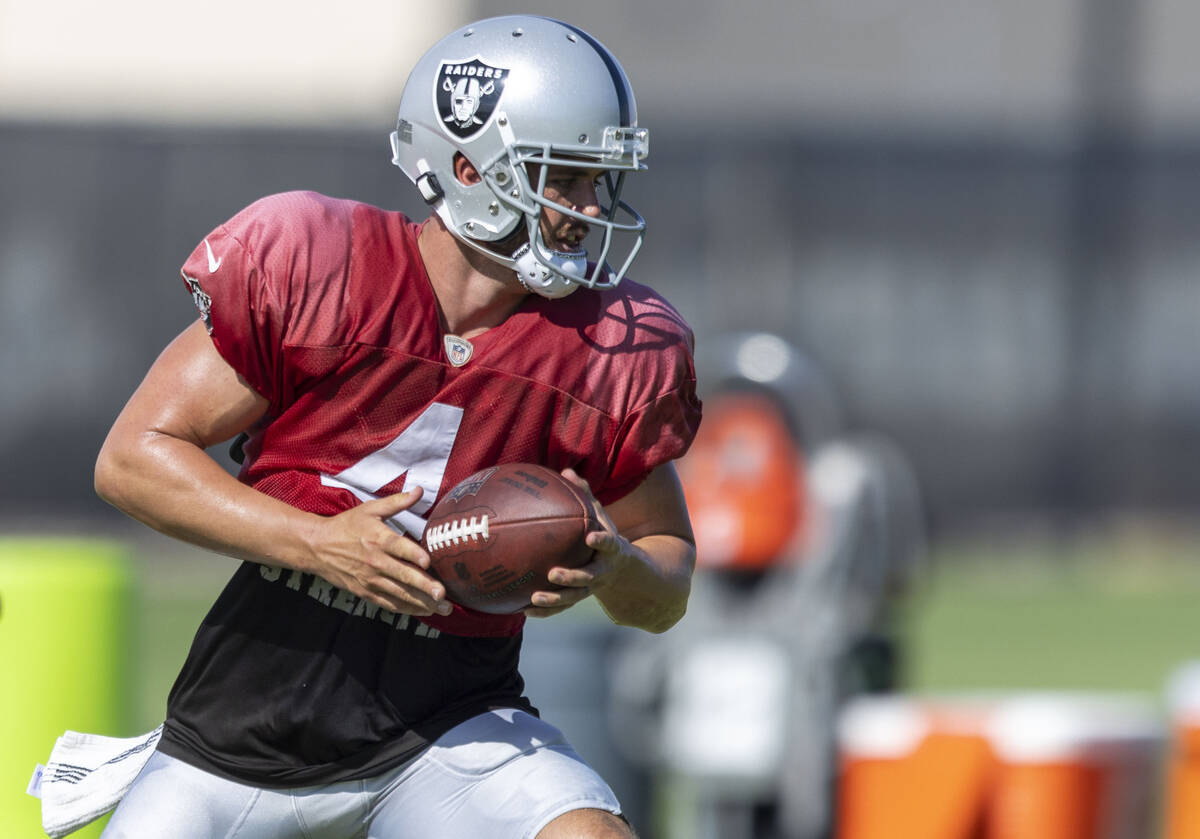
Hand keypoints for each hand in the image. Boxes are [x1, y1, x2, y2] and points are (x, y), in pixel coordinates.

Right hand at [303, 488, 451, 616]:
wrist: (318, 547)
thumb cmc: (347, 525)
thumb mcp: (370, 509)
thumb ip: (397, 502)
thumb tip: (420, 490)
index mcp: (378, 538)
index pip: (398, 547)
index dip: (413, 554)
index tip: (428, 562)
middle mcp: (376, 561)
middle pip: (403, 575)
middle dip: (424, 586)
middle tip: (443, 594)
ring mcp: (371, 580)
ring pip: (399, 594)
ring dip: (422, 602)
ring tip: (443, 608)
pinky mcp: (366, 592)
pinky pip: (389, 604)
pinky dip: (407, 609)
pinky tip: (424, 611)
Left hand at [523, 469, 634, 618]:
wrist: (621, 570)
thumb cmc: (602, 534)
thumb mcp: (599, 515)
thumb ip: (584, 495)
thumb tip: (566, 470)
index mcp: (611, 550)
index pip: (609, 544)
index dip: (602, 541)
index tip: (590, 537)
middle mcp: (603, 571)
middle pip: (589, 577)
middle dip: (572, 577)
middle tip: (553, 573)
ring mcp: (591, 588)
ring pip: (574, 597)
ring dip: (555, 600)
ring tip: (534, 598)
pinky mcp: (579, 598)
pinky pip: (561, 608)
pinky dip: (544, 611)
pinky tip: (523, 610)